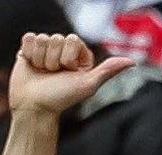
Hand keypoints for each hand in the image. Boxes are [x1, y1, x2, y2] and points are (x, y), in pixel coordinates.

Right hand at [9, 33, 133, 115]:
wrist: (34, 108)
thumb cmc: (61, 99)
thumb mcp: (88, 85)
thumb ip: (108, 70)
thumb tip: (132, 62)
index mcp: (79, 55)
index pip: (72, 40)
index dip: (68, 57)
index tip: (68, 72)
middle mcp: (63, 51)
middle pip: (56, 38)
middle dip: (54, 60)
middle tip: (53, 75)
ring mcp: (46, 49)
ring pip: (42, 39)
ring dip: (41, 59)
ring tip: (42, 73)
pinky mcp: (29, 50)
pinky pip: (29, 38)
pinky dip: (29, 54)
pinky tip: (32, 66)